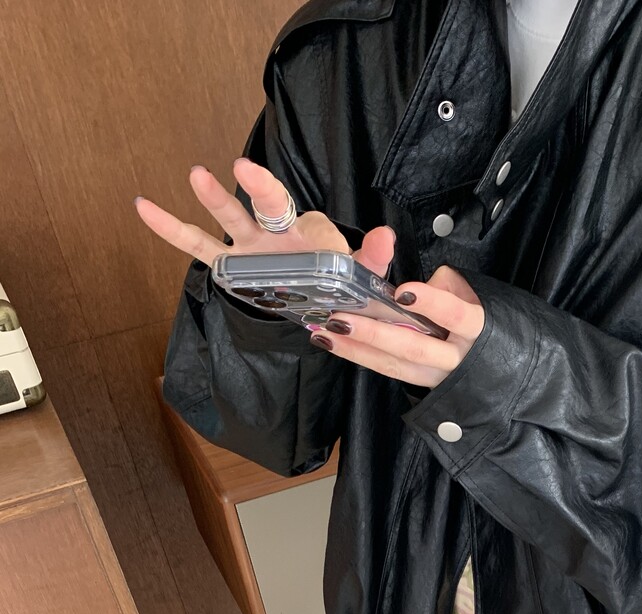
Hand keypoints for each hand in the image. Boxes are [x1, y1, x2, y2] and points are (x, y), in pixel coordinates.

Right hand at [133, 158, 395, 276]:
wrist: (321, 303)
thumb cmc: (338, 283)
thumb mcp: (360, 277)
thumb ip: (371, 258)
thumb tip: (386, 237)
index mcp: (309, 236)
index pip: (308, 222)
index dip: (301, 216)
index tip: (282, 201)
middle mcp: (276, 234)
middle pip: (267, 207)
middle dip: (258, 189)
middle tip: (240, 169)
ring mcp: (249, 247)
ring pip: (228, 219)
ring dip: (214, 199)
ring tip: (197, 175)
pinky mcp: (230, 266)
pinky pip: (197, 245)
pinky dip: (170, 228)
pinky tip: (143, 207)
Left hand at [306, 265, 485, 388]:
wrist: (494, 360)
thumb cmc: (476, 313)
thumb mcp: (470, 290)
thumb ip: (443, 284)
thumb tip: (413, 290)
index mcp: (476, 327)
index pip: (455, 315)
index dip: (430, 303)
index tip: (402, 293)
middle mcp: (458, 357)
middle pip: (415, 347)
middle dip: (375, 334)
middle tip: (341, 319)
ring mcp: (439, 375)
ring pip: (396, 365)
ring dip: (358, 349)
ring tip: (326, 332)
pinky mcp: (423, 382)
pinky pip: (390, 370)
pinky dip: (361, 356)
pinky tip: (335, 344)